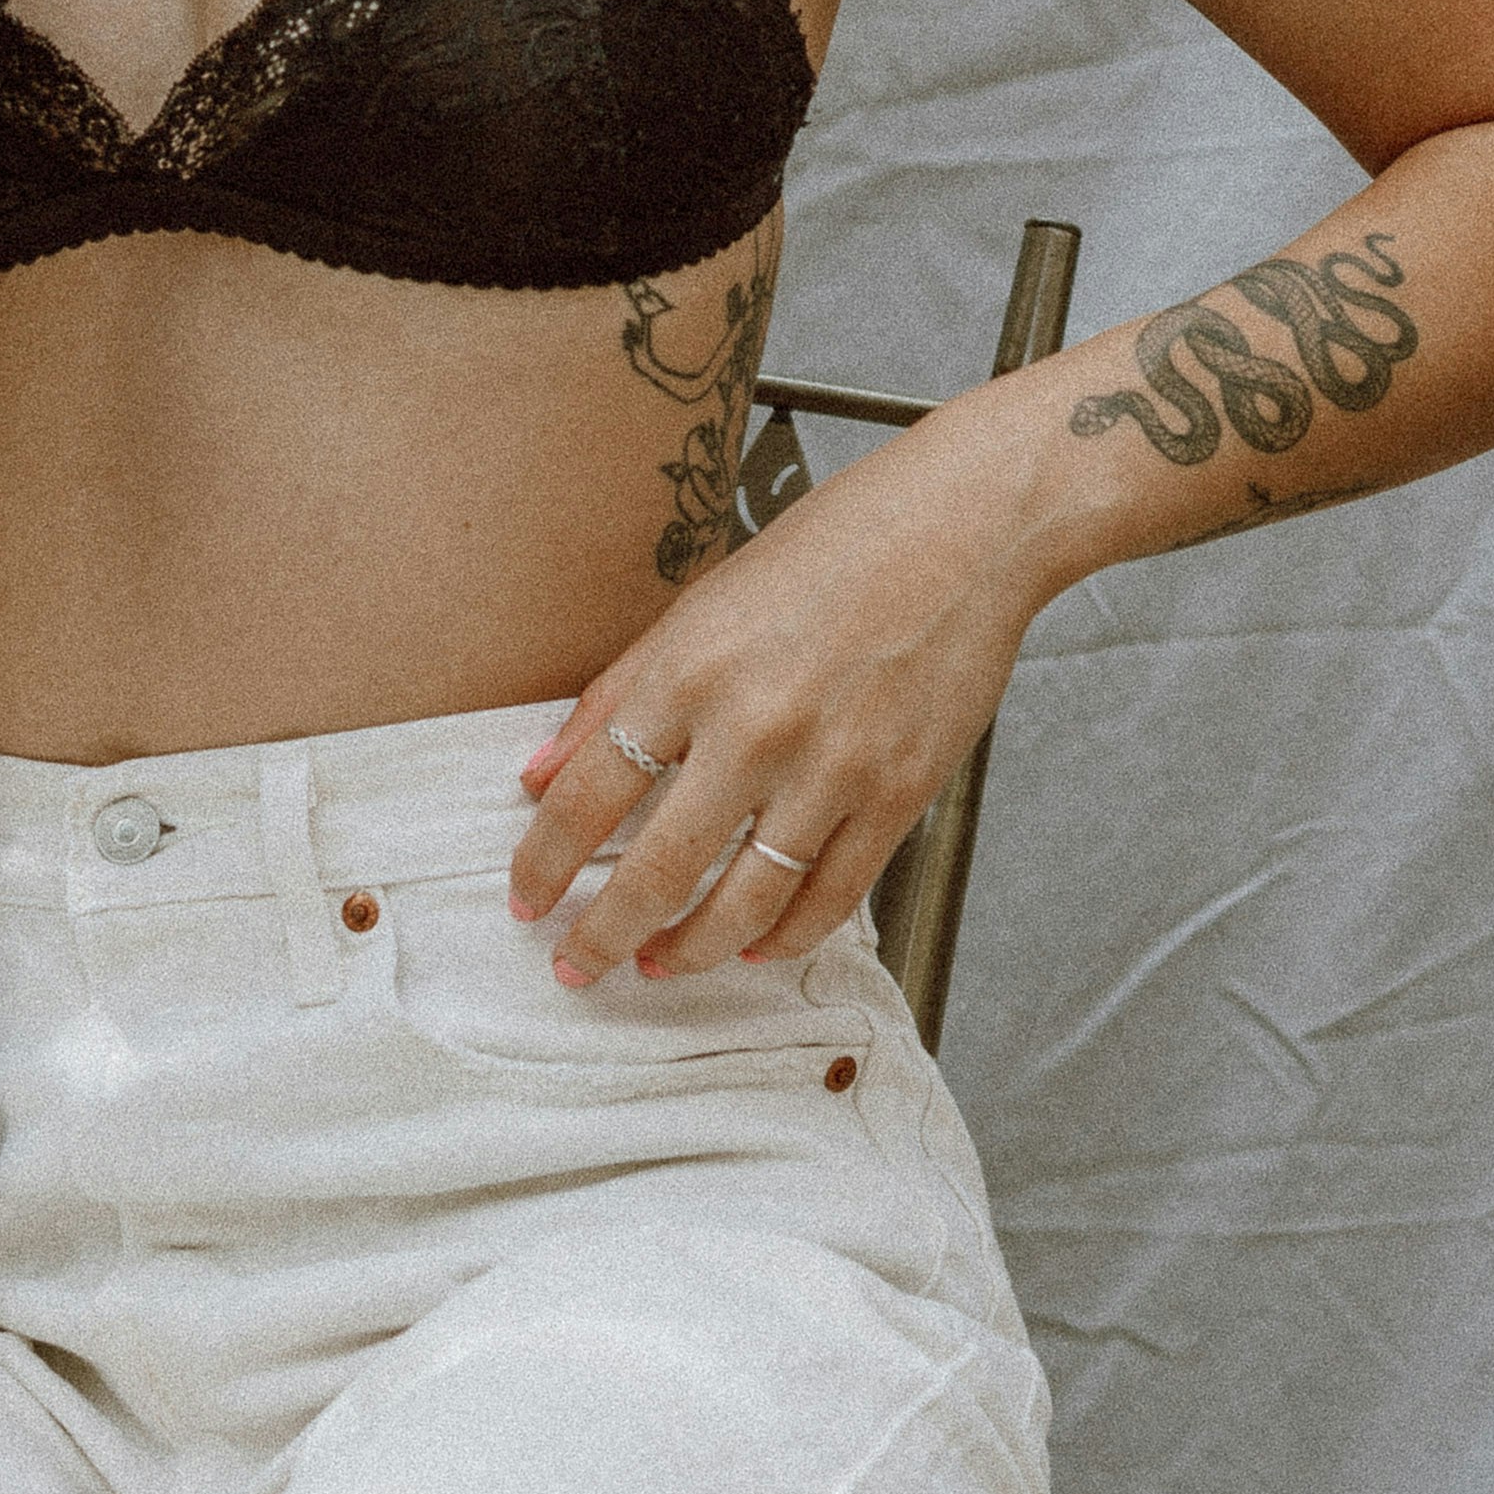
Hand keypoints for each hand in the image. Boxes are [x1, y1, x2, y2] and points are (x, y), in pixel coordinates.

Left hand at [506, 421, 1040, 985]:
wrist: (967, 527)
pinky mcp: (899, 795)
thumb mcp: (703, 601)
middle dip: (602, 935)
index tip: (525, 898)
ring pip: (744, 905)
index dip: (543, 860)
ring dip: (688, 951)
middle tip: (575, 966)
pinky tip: (752, 945)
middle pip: (657, 870)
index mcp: (692, 669)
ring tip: (656, 965)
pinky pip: (829, 897)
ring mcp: (833, 769)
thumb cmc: (833, 549)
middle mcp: (756, 727)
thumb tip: (543, 771)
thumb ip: (620, 690)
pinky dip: (784, 936)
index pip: (590, 793)